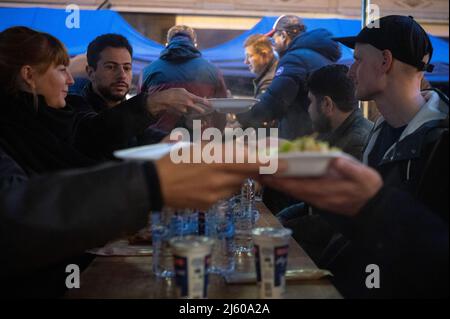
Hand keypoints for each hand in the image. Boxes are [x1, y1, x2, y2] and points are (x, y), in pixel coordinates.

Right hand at [146, 88, 210, 116]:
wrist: (162, 100)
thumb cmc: (172, 93)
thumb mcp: (182, 90)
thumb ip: (190, 94)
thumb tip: (195, 97)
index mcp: (190, 97)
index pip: (201, 101)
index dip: (207, 103)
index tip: (211, 105)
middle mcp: (188, 104)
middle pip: (199, 110)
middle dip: (203, 111)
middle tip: (205, 111)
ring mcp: (185, 110)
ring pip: (193, 112)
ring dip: (194, 113)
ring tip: (194, 112)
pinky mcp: (181, 114)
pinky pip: (186, 114)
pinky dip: (187, 113)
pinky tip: (184, 110)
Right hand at [154, 144, 262, 209]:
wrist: (155, 184)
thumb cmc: (174, 160)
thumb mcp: (196, 148)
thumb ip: (219, 150)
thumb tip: (239, 152)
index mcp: (215, 160)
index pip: (248, 163)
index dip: (267, 164)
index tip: (284, 164)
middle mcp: (218, 179)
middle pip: (244, 175)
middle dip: (246, 170)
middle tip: (241, 164)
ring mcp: (214, 194)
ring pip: (235, 186)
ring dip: (233, 179)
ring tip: (216, 173)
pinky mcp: (209, 205)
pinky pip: (224, 195)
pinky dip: (221, 189)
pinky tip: (206, 184)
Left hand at [260, 158, 382, 215]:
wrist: (371, 205)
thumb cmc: (367, 189)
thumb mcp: (365, 177)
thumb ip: (350, 169)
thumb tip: (335, 160)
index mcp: (326, 190)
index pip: (299, 185)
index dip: (283, 180)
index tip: (268, 173)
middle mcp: (316, 196)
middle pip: (290, 189)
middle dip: (272, 181)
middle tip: (255, 171)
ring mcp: (315, 197)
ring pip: (291, 190)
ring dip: (276, 183)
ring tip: (260, 173)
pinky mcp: (315, 196)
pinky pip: (296, 190)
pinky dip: (284, 184)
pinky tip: (276, 178)